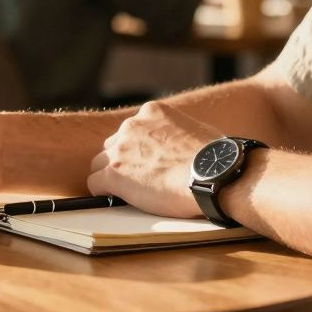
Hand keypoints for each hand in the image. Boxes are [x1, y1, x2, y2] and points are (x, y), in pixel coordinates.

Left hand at [86, 100, 221, 218]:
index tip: (147, 162)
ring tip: (131, 192)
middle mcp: (131, 125)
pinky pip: (94, 183)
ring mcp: (120, 150)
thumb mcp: (194, 130)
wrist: (215, 176)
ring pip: (100, 163)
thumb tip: (176, 146)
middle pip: (113, 145)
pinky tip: (117, 200)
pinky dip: (104, 192)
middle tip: (140, 179)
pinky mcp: (113, 174)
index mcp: (152, 112)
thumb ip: (175, 133)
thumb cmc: (217, 160)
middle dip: (123, 161)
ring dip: (112, 176)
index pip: (132, 129)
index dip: (138, 149)